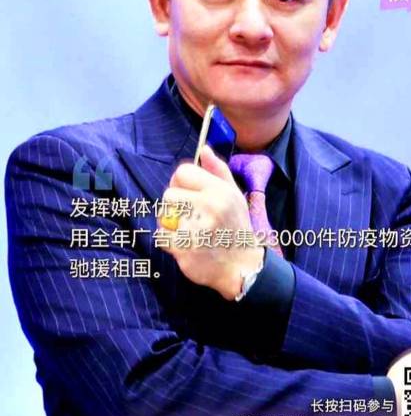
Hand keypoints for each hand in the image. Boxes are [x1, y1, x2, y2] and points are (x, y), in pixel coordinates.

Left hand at [157, 145, 264, 299]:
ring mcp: (195, 229)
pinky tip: (184, 245)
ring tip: (188, 231)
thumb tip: (203, 149)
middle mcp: (208, 206)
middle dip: (174, 205)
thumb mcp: (234, 194)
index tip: (186, 193)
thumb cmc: (236, 226)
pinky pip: (162, 237)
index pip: (183, 172)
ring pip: (163, 216)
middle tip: (188, 216)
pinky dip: (169, 242)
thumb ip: (218, 170)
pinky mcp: (185, 249)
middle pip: (169, 194)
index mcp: (219, 190)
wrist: (242, 266)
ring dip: (170, 224)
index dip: (180, 182)